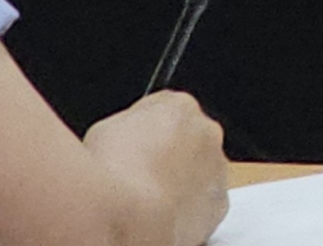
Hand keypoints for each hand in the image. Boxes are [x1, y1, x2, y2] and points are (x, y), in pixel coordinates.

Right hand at [81, 90, 225, 245]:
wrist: (130, 217)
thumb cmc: (111, 175)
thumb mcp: (104, 131)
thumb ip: (127, 125)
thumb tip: (126, 136)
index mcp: (177, 105)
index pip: (165, 110)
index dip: (143, 134)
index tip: (132, 149)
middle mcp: (206, 130)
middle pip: (187, 139)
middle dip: (168, 155)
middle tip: (139, 176)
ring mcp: (217, 166)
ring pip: (199, 171)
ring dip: (180, 180)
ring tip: (148, 199)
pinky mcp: (219, 202)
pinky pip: (204, 202)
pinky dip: (188, 208)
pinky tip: (163, 215)